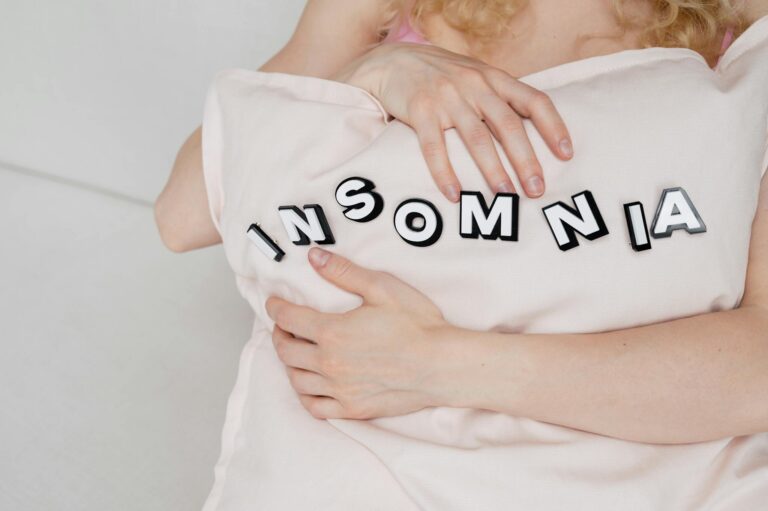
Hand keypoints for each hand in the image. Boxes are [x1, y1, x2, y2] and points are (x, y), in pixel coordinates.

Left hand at [264, 247, 448, 419]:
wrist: (441, 364)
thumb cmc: (417, 325)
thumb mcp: (382, 287)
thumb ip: (344, 272)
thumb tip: (314, 256)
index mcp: (332, 332)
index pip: (289, 319)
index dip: (276, 308)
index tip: (274, 303)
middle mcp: (329, 363)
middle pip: (286, 351)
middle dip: (279, 335)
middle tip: (283, 327)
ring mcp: (340, 390)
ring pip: (297, 379)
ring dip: (289, 364)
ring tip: (295, 352)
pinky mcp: (353, 408)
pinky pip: (315, 407)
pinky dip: (305, 395)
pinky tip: (309, 384)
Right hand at [330, 42, 573, 201]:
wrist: (393, 61)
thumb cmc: (441, 75)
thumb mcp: (476, 76)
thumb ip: (499, 98)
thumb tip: (531, 133)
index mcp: (494, 78)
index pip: (534, 101)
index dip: (553, 127)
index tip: (566, 154)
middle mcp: (474, 85)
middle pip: (508, 126)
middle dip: (525, 160)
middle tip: (536, 189)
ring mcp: (447, 97)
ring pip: (476, 138)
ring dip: (492, 170)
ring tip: (505, 194)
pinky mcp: (420, 110)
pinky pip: (434, 147)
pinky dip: (445, 173)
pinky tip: (454, 194)